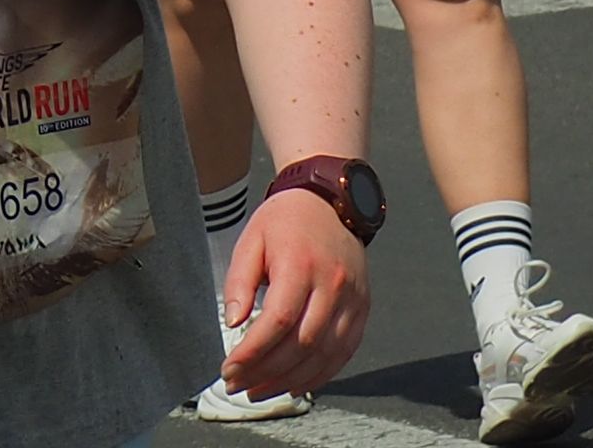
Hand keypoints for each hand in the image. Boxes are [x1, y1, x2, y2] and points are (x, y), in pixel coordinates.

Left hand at [222, 184, 370, 397]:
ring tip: (259, 390)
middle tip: (237, 384)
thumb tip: (232, 324)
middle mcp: (333, 285)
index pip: (278, 321)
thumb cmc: (284, 222)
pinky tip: (294, 385)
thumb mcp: (251, 242)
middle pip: (301, 344)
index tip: (229, 368)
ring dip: (290, 380)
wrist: (329, 202)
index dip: (253, 352)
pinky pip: (343, 353)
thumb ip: (239, 282)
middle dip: (266, 372)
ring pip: (324, 355)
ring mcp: (353, 300)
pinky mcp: (362, 310)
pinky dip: (319, 375)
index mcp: (301, 264)